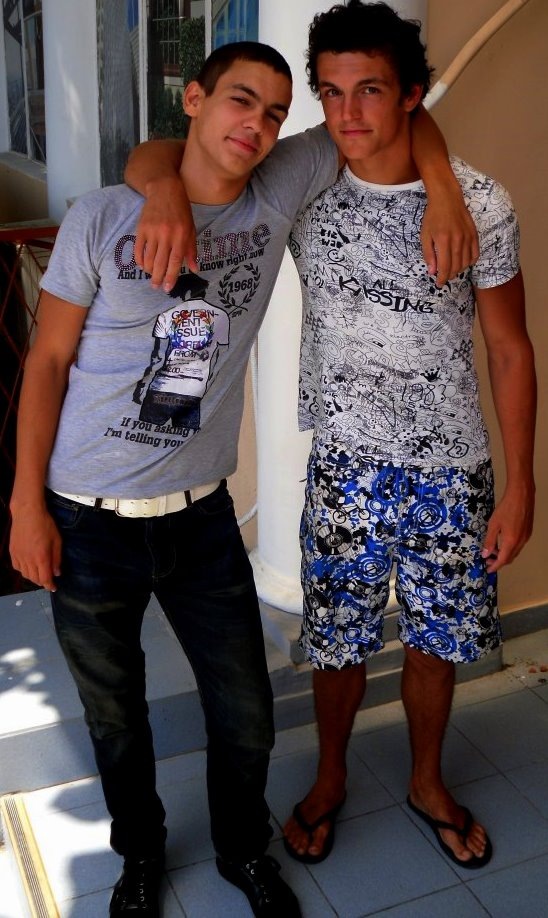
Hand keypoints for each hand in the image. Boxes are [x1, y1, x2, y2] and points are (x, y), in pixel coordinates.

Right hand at [9, 508, 61, 591]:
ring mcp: (19, 556)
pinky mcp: (12, 552)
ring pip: (25, 574)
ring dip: (33, 577)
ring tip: (39, 574)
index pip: (45, 578)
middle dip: (42, 582)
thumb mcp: (57, 540)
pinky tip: (28, 567)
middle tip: (48, 580)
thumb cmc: (45, 524)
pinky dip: (23, 571)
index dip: (50, 586)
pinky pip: (17, 567)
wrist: (27, 513)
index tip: (53, 588)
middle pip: (35, 579)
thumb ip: (57, 558)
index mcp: (41, 558)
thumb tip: (57, 572)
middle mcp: (29, 560)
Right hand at [133, 176, 197, 291]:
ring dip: (149, 271)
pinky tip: (143, 265)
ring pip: (148, 258)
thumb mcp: (191, 229)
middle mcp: (166, 235)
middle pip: (160, 263)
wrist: (165, 190)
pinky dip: (140, 259)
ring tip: (151, 277)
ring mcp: (152, 232)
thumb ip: (191, 250)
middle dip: (158, 278)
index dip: (171, 277)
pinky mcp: (141, 228)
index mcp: (180, 236)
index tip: (168, 288)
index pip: (175, 262)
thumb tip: (194, 269)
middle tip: (157, 287)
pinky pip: (138, 249)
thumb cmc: (181, 211)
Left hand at [420, 190, 478, 286]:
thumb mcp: (425, 235)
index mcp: (443, 241)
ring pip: (466, 262)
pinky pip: (475, 253)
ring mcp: (467, 237)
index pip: (445, 267)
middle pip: (456, 267)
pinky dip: (470, 262)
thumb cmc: (433, 216)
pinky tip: (464, 263)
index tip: (439, 283)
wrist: (447, 198)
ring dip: (459, 270)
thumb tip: (432, 271)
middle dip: (450, 276)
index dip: (442, 278)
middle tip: (444, 277)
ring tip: (452, 270)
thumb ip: (428, 254)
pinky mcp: (474, 234)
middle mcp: (457, 240)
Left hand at [481, 486, 534, 572]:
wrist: (521, 495)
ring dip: (504, 554)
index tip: (488, 570)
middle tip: (488, 560)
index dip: (495, 566)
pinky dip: (510, 547)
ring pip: (515, 552)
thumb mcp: (493, 524)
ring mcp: (526, 537)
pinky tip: (502, 541)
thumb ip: (489, 541)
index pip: (502, 560)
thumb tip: (485, 554)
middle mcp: (521, 542)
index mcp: (511, 541)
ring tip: (493, 550)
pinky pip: (518, 545)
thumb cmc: (506, 508)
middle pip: (510, 558)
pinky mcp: (528, 532)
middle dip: (499, 561)